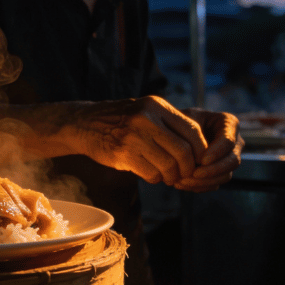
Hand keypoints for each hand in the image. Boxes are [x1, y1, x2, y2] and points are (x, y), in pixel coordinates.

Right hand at [70, 96, 208, 185]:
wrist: (84, 123)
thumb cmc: (121, 120)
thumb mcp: (145, 110)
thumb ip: (169, 124)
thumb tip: (200, 149)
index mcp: (156, 106)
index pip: (192, 131)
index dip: (200, 150)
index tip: (197, 160)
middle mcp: (146, 119)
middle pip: (183, 151)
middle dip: (187, 168)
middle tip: (184, 174)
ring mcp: (133, 136)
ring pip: (168, 165)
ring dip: (171, 176)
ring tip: (167, 176)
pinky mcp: (122, 154)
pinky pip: (150, 173)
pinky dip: (155, 178)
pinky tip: (151, 174)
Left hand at [173, 108, 243, 191]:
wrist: (176, 129)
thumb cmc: (181, 119)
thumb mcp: (185, 118)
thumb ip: (192, 133)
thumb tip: (199, 157)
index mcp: (229, 124)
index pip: (229, 141)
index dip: (217, 152)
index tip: (202, 160)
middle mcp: (234, 143)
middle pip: (233, 161)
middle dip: (214, 170)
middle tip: (194, 174)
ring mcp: (228, 159)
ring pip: (225, 176)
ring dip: (205, 182)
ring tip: (183, 181)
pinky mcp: (219, 173)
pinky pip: (214, 184)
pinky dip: (199, 186)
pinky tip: (181, 184)